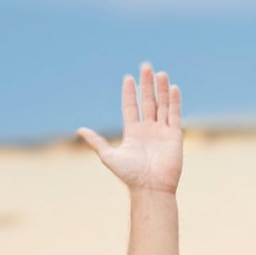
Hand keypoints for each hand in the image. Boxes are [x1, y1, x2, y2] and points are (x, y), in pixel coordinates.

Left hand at [78, 63, 183, 192]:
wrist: (150, 188)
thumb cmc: (129, 175)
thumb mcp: (109, 156)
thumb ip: (97, 141)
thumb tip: (80, 130)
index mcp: (133, 132)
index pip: (131, 107)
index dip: (129, 93)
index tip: (128, 78)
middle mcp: (148, 129)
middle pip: (148, 102)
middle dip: (146, 84)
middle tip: (145, 66)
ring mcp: (162, 132)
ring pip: (162, 105)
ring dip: (161, 89)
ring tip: (159, 73)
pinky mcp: (175, 136)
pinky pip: (175, 115)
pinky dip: (174, 101)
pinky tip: (173, 88)